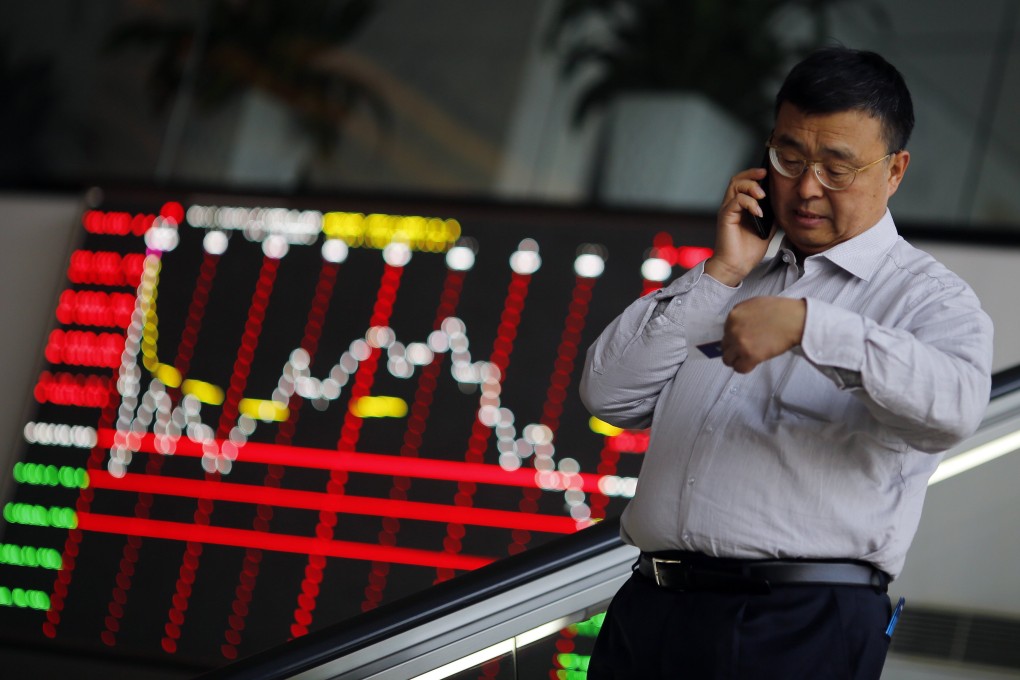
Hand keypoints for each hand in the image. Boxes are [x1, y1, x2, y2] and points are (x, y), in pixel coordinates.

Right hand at [704, 167, 775, 286]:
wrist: (737, 266)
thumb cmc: (747, 251)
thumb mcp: (767, 229)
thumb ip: (771, 215)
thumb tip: (782, 204)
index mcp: (740, 208)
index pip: (743, 183)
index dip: (754, 175)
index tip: (768, 172)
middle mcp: (731, 206)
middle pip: (737, 179)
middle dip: (752, 174)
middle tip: (765, 175)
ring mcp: (728, 211)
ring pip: (735, 185)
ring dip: (751, 186)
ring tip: (762, 196)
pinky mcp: (726, 217)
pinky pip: (736, 201)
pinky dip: (749, 203)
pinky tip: (758, 212)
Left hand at [721, 297, 805, 372]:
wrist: (795, 319)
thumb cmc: (781, 311)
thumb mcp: (755, 304)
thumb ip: (742, 316)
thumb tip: (737, 327)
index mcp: (734, 315)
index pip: (725, 332)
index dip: (733, 338)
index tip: (741, 340)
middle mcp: (733, 329)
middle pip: (725, 346)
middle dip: (734, 349)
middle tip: (745, 350)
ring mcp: (740, 343)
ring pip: (728, 359)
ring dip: (736, 360)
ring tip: (747, 358)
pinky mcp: (750, 356)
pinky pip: (739, 368)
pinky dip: (745, 368)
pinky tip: (753, 363)